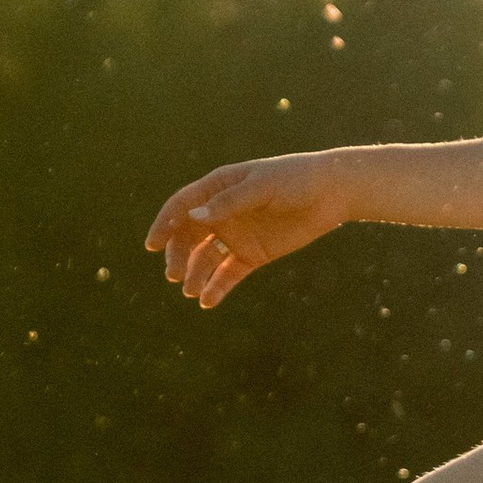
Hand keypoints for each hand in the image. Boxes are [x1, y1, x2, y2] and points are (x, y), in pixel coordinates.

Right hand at [146, 151, 350, 304]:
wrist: (331, 194)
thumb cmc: (294, 180)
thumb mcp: (262, 187)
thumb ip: (229, 203)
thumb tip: (194, 217)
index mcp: (217, 188)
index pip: (181, 207)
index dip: (164, 225)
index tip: (152, 245)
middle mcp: (221, 213)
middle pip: (189, 237)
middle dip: (179, 256)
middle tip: (174, 276)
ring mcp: (236, 236)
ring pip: (206, 259)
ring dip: (195, 275)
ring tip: (191, 292)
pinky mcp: (253, 255)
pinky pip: (229, 274)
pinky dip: (217, 287)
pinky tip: (208, 301)